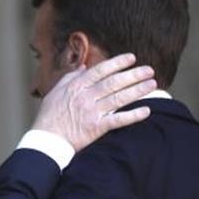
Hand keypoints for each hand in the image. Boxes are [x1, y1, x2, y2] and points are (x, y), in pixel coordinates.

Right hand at [32, 53, 156, 150]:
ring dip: (137, 90)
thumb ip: (70, 78)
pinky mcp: (96, 128)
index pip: (100, 70)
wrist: (46, 140)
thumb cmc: (49, 117)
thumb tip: (83, 67)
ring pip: (119, 98)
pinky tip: (146, 111)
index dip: (117, 63)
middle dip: (134, 75)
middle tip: (149, 70)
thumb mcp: (55, 92)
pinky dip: (133, 115)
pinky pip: (118, 120)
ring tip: (152, 84)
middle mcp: (86, 97)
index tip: (132, 57)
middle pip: (114, 82)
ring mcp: (92, 112)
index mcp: (76, 86)